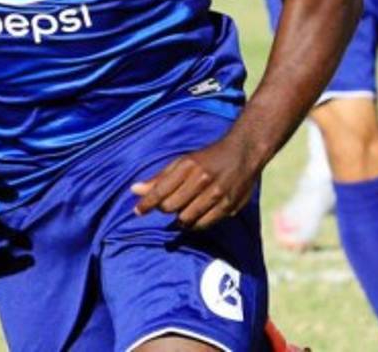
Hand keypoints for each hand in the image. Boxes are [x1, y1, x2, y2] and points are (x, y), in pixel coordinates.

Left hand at [131, 134, 261, 230]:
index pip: (160, 190)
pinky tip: (193, 218)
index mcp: (188, 166)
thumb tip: (134, 190)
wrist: (243, 153)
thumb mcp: (182, 162)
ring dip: (179, 219)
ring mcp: (217, 194)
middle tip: (166, 206)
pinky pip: (204, 224)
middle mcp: (202, 180)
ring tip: (180, 213)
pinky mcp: (229, 206)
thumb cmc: (207, 158)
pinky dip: (195, 224)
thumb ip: (159, 178)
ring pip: (186, 218)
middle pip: (171, 207)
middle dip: (164, 209)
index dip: (146, 204)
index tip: (137, 211)